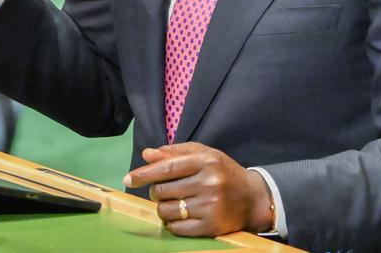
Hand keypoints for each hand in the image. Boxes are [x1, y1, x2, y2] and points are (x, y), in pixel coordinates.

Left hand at [123, 143, 273, 237]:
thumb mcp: (204, 154)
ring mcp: (210, 207)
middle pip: (163, 190)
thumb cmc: (223, 171)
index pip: (167, 168)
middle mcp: (208, 183)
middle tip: (163, 190)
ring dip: (163, 207)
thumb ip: (175, 153)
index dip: (144, 173)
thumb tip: (147, 155)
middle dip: (156, 191)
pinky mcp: (211, 227)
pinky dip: (172, 223)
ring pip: (167, 210)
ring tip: (174, 203)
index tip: (128, 178)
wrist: (252, 197)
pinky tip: (180, 216)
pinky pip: (177, 228)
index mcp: (205, 161)